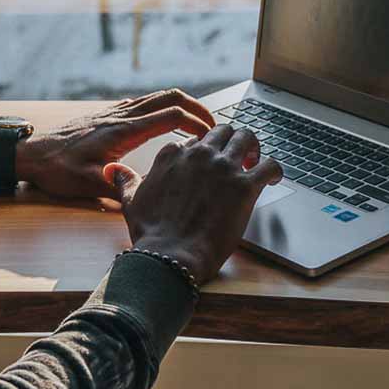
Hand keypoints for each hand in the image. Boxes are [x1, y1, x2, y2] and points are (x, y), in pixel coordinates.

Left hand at [15, 89, 215, 199]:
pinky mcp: (110, 114)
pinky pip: (146, 102)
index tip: (211, 136)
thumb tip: (147, 201)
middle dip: (197, 107)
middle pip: (170, 97)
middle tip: (215, 125)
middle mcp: (122, 115)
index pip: (171, 115)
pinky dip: (166, 108)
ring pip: (159, 96)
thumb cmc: (57, 170)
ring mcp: (116, 112)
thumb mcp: (88, 186)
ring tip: (199, 123)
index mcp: (123, 131)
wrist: (30, 155)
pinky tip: (169, 124)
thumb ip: (119, 190)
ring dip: (183, 105)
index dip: (196, 122)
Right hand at [102, 125, 283, 283]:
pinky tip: (274, 178)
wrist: (171, 256)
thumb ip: (125, 181)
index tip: (210, 162)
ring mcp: (223, 168)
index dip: (205, 151)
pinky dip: (275, 168)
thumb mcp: (131, 202)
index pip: (195, 140)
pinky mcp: (244, 186)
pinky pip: (269, 164)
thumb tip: (114, 171)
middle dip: (231, 141)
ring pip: (247, 138)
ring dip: (254, 147)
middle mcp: (199, 155)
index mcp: (172, 154)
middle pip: (223, 131)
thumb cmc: (152, 234)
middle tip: (238, 157)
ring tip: (255, 161)